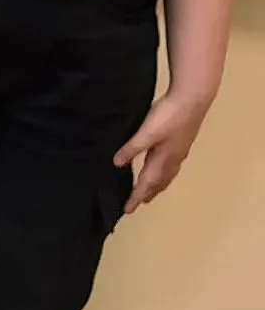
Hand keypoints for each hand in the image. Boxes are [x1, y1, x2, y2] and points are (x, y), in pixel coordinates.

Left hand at [114, 90, 209, 213]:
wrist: (193, 99)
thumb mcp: (146, 133)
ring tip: (150, 191)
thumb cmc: (169, 116)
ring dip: (157, 185)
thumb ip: (132, 149)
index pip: (146, 184)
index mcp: (162, 160)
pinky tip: (163, 165)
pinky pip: (171, 165)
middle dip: (147, 194)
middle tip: (138, 204)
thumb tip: (117, 165)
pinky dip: (164, 173)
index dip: (136, 197)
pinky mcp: (181, 142)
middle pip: (158, 183)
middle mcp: (172, 159)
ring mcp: (179, 151)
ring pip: (166, 175)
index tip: (127, 210)